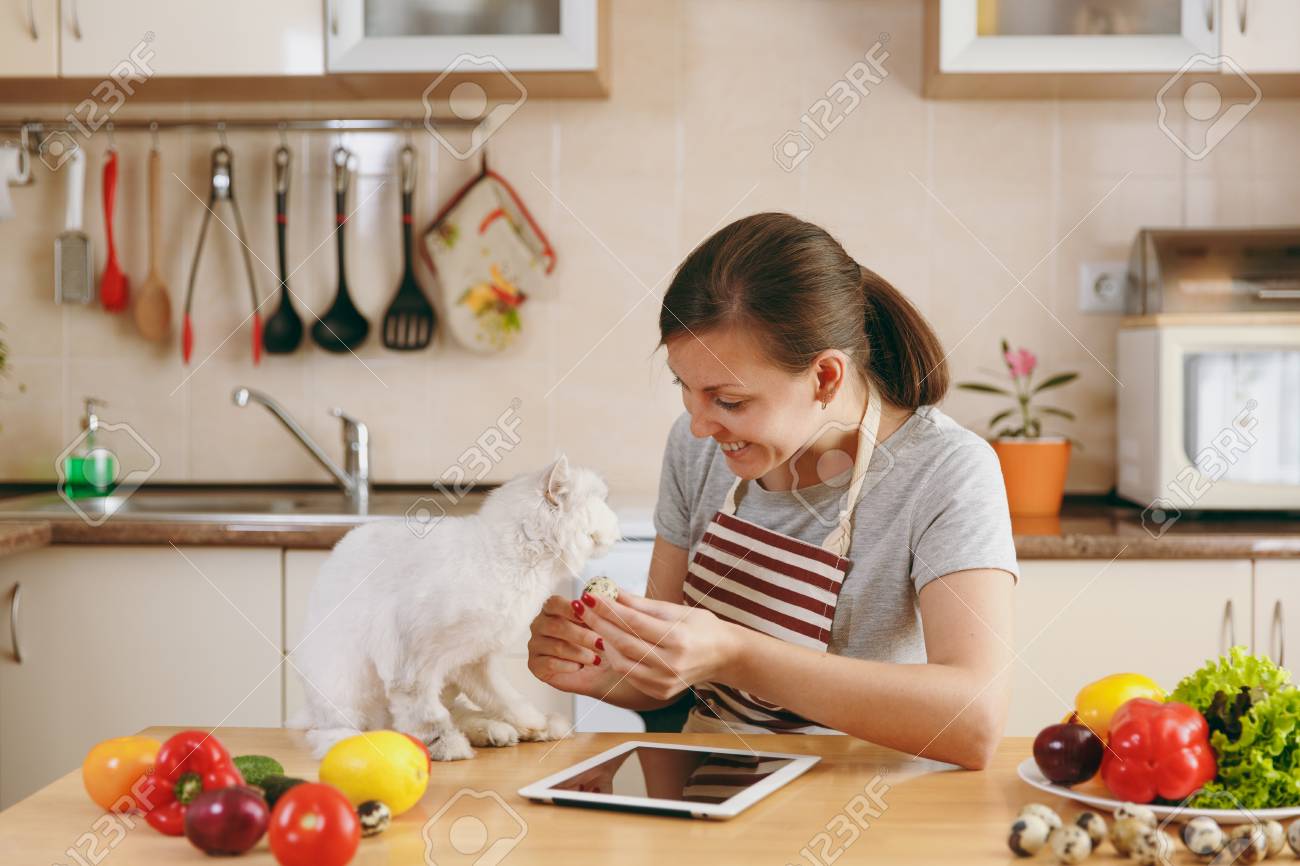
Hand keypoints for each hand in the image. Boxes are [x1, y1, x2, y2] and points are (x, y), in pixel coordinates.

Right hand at [526, 595, 611, 696]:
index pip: (554, 603)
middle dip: (582, 635)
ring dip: (579, 653)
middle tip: (601, 643)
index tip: (586, 615)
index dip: (569, 608)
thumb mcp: (600, 625)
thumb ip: (597, 611)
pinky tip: (581, 666)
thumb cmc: (596, 642)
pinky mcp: (536, 665)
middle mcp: (540, 625)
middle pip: (556, 625)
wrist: (596, 670)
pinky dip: (569, 666)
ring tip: (596, 659)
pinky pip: (550, 664)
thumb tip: (596, 600)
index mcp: (551, 609)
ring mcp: (535, 645)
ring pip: (556, 647)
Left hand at [575, 591, 741, 701]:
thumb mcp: (674, 609)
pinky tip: (611, 642)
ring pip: (622, 662)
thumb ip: (640, 603)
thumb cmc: (701, 628)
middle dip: (599, 623)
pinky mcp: (659, 692)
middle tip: (583, 607)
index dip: (608, 609)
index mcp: (678, 639)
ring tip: (596, 624)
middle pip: (623, 643)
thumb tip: (610, 590)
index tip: (590, 596)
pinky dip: (616, 657)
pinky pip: (629, 675)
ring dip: (604, 641)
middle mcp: (672, 664)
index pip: (634, 622)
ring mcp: (665, 682)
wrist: (724, 656)